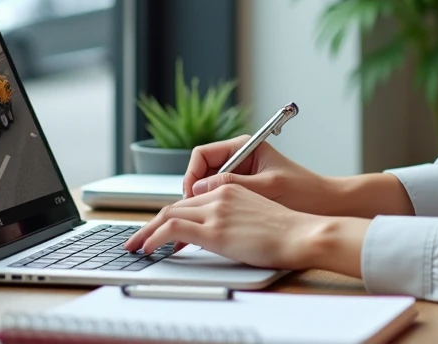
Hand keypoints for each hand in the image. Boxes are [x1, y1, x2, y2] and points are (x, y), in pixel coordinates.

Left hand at [123, 184, 369, 276]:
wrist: (302, 233)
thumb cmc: (288, 229)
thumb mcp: (258, 213)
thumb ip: (235, 214)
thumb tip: (219, 232)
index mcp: (232, 188)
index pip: (192, 198)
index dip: (172, 214)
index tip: (161, 229)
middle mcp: (221, 194)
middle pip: (175, 205)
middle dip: (151, 223)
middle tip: (137, 239)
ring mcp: (216, 210)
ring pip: (168, 214)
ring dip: (147, 231)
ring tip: (135, 246)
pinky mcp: (214, 229)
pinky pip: (172, 229)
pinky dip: (154, 237)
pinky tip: (147, 248)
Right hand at [185, 136, 414, 218]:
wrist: (328, 205)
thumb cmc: (305, 191)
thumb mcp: (267, 187)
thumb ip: (232, 185)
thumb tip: (199, 189)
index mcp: (246, 146)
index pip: (203, 154)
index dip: (191, 175)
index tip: (190, 196)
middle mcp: (241, 158)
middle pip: (201, 171)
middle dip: (193, 191)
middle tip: (189, 214)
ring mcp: (242, 175)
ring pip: (208, 187)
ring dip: (201, 203)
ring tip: (199, 222)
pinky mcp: (246, 192)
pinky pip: (220, 198)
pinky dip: (213, 210)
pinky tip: (212, 225)